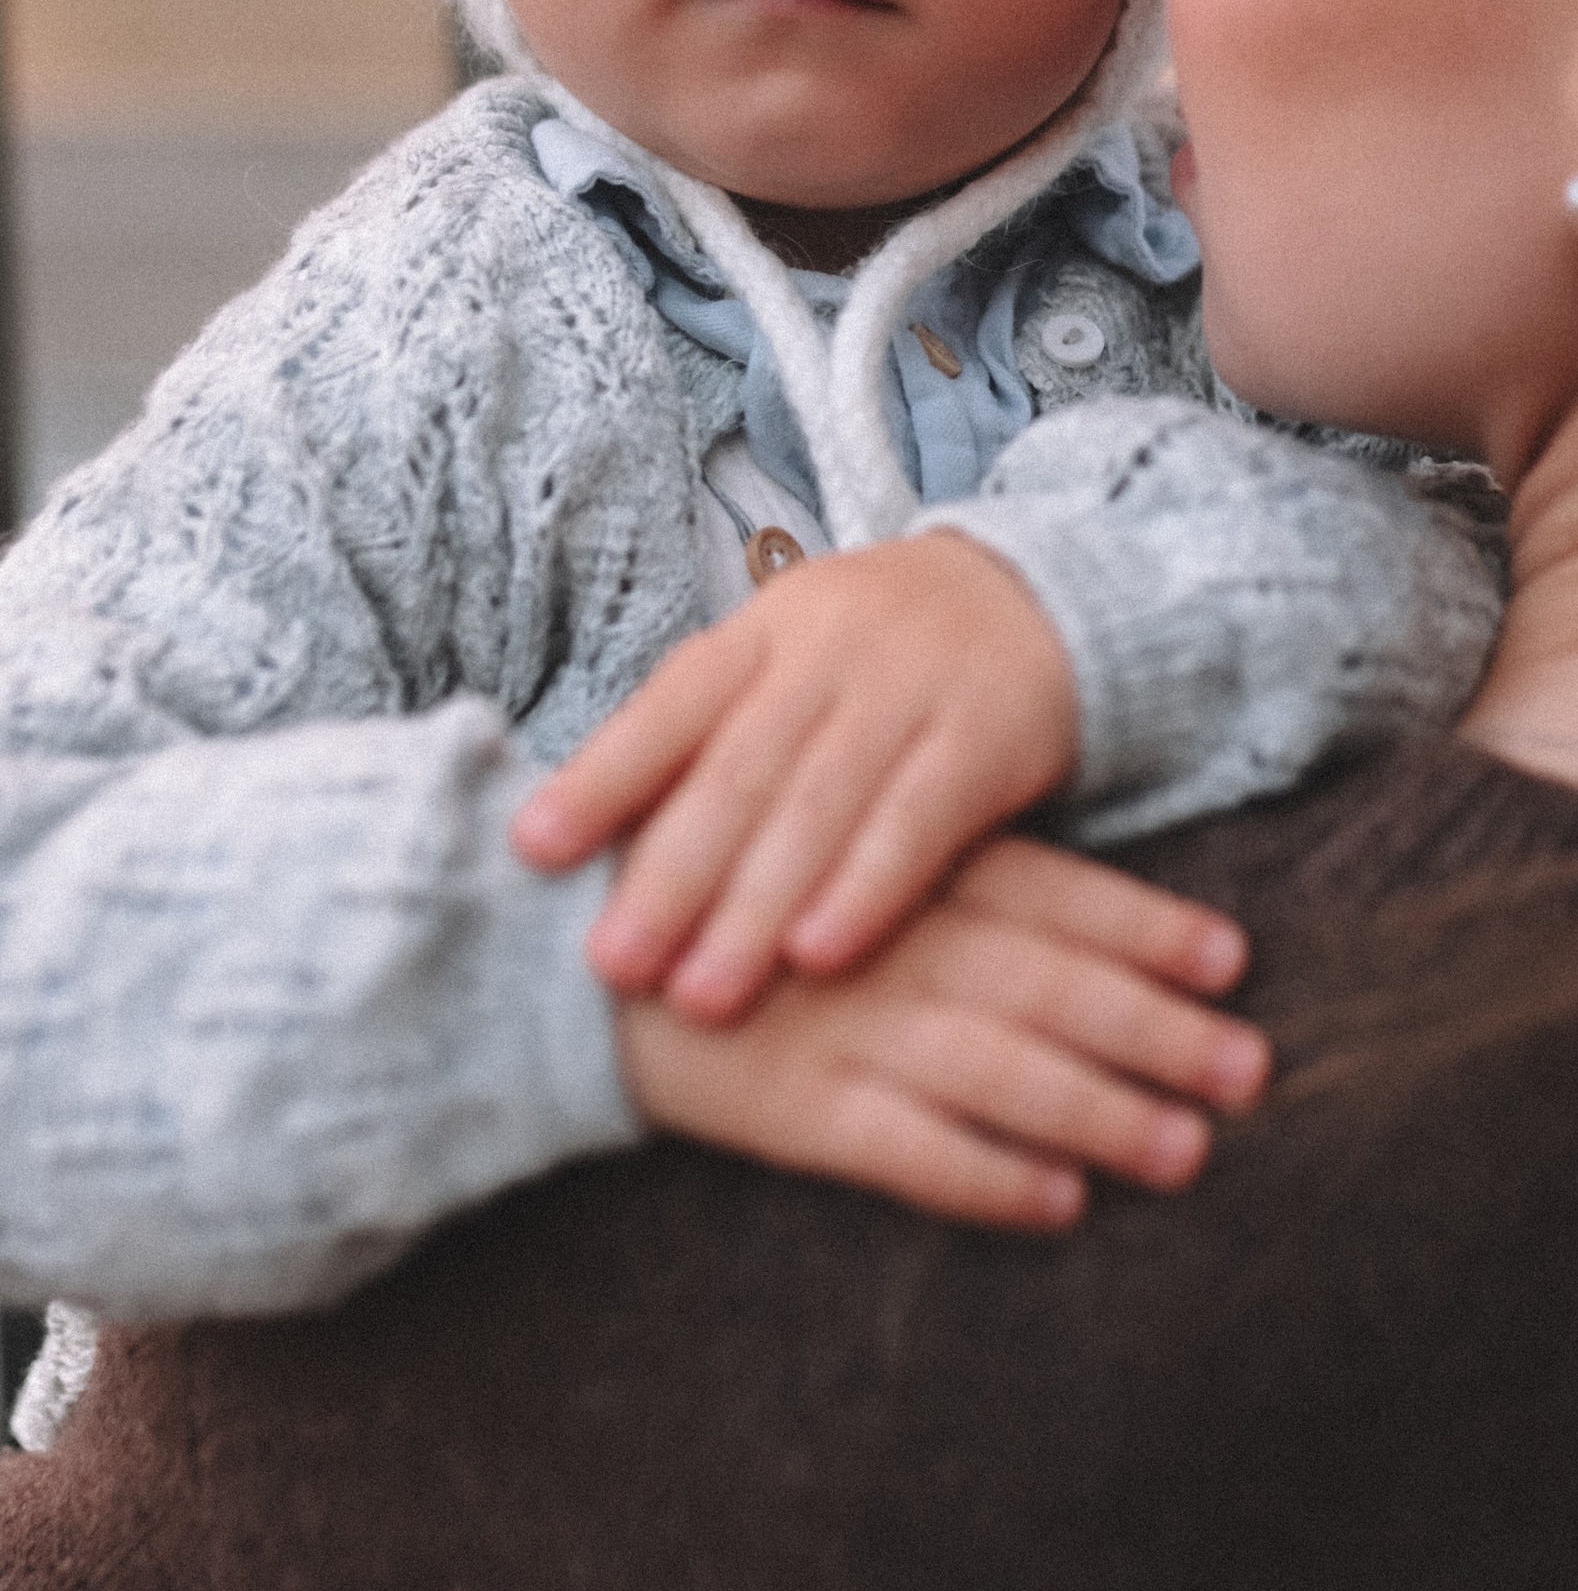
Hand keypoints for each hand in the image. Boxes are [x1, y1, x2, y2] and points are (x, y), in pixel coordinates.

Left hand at [514, 531, 1082, 1020]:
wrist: (1032, 597)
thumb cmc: (870, 664)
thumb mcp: (783, 669)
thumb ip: (700, 744)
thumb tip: (564, 841)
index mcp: (760, 632)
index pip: (669, 703)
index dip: (601, 775)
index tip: (531, 852)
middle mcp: (828, 650)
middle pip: (740, 767)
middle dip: (672, 872)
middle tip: (615, 964)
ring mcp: (912, 687)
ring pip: (823, 800)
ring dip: (758, 902)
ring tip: (705, 992)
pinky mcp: (990, 733)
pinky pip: (923, 818)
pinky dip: (869, 887)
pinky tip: (821, 955)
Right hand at [611, 832, 1262, 1230]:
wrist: (565, 954)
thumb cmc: (730, 896)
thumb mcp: (841, 855)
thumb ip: (949, 877)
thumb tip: (1081, 917)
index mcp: (907, 872)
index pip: (1053, 895)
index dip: (1146, 928)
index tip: (1231, 959)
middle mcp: (890, 946)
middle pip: (1051, 988)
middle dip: (1158, 1031)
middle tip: (1249, 1071)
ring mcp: (844, 1028)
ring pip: (1001, 1072)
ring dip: (1100, 1113)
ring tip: (1184, 1151)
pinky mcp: (792, 1108)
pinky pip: (908, 1152)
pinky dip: (986, 1177)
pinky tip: (1059, 1203)